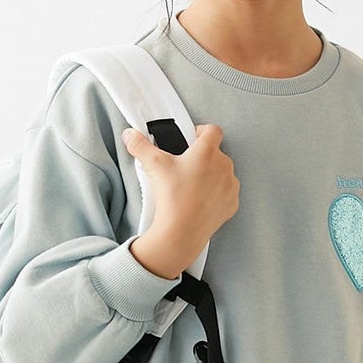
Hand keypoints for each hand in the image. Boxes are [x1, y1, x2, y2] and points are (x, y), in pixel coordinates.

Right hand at [122, 123, 239, 255]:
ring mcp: (230, 185)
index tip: (191, 139)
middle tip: (184, 167)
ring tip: (191, 185)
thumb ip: (140, 145)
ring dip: (211, 175)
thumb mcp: (153, 165)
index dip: (201, 131)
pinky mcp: (232, 203)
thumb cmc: (172, 198)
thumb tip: (130, 135)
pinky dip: (216, 194)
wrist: (182, 232)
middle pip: (216, 152)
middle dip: (202, 157)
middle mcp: (223, 166)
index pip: (213, 130)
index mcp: (207, 152)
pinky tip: (200, 200)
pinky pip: (226, 192)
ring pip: (222, 172)